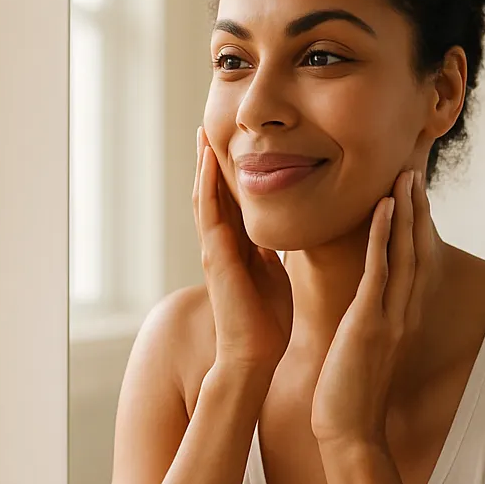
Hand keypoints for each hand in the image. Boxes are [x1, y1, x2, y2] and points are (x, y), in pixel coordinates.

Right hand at [194, 127, 291, 375]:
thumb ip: (272, 250)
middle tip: (206, 129)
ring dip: (202, 166)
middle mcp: (220, 244)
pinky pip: (209, 213)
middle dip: (208, 162)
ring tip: (202, 135)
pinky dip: (207, 185)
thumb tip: (282, 231)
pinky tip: (209, 161)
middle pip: (211, 193)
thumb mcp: (275, 272)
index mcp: (237, 247)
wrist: (255, 354)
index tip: (230, 145)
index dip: (227, 173)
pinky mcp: (216, 256)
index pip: (229, 201)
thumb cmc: (267, 320)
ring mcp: (214, 249)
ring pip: (204, 197)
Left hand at [311, 169, 431, 447]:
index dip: (415, 226)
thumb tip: (359, 301)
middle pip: (418, 250)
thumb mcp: (361, 346)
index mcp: (400, 318)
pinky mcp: (370, 324)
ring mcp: (390, 318)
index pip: (413, 262)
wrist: (348, 431)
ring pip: (404, 254)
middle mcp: (403, 314)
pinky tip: (383, 208)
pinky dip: (383, 237)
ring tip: (405, 176)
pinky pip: (379, 272)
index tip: (412, 193)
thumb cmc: (349, 392)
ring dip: (406, 213)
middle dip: (417, 210)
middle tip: (414, 170)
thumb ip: (366, 319)